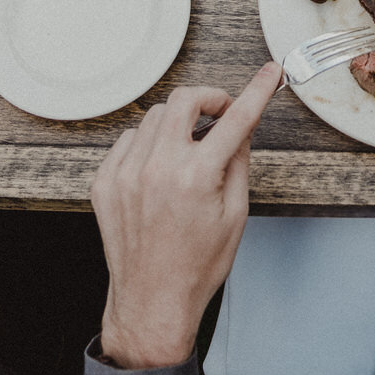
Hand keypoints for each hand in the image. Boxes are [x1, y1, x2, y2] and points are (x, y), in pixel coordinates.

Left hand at [93, 62, 281, 368]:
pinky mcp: (105, 182)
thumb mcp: (235, 214)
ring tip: (189, 152)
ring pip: (155, 117)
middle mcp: (157, 169)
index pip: (236, 119)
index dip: (258, 91)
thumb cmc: (197, 265)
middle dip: (209, 100)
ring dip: (178, 124)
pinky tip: (160, 168)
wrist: (153, 300)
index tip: (269, 74)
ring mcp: (126, 174)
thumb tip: (241, 127)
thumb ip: (238, 162)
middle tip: (220, 114)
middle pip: (184, 100)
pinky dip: (149, 144)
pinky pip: (129, 140)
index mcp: (196, 177)